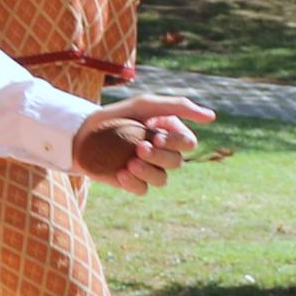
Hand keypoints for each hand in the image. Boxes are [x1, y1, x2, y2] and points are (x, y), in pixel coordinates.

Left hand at [73, 93, 211, 191]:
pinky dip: (133, 183)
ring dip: (147, 171)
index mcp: (170, 133)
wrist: (83, 133)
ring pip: (162, 179)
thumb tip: (212, 117)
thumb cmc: (117, 115)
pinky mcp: (132, 182)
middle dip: (159, 156)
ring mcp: (148, 169)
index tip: (155, 135)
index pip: (188, 143)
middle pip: (177, 162)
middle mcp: (162, 152)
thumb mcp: (147, 105)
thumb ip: (179, 107)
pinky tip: (120, 173)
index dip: (175, 142)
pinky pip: (143, 190)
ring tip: (128, 162)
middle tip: (138, 147)